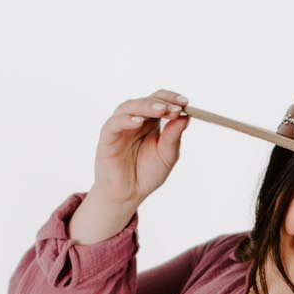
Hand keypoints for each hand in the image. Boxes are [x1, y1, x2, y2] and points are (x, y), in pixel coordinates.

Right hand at [91, 89, 190, 212]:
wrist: (129, 194)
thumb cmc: (147, 174)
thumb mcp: (167, 156)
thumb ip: (174, 137)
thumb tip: (185, 118)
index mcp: (151, 121)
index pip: (160, 101)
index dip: (171, 98)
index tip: (186, 103)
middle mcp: (135, 120)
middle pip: (146, 100)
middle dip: (162, 103)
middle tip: (175, 108)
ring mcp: (120, 127)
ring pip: (130, 107)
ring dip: (146, 106)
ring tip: (161, 110)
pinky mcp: (107, 137)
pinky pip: (114, 124)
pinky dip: (126, 120)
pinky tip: (139, 122)